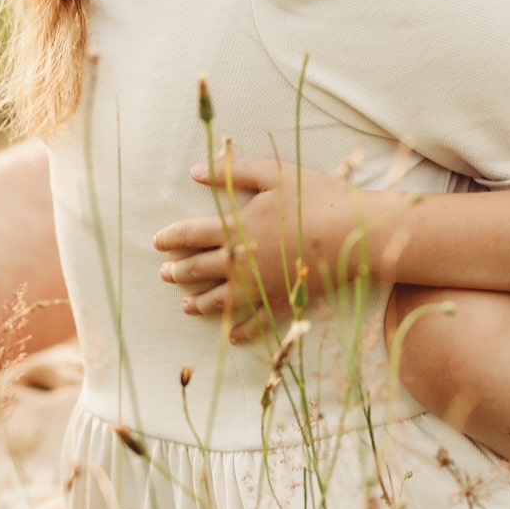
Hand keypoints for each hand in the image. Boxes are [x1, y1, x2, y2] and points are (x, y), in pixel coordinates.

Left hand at [152, 158, 383, 342]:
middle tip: (165, 274)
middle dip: (179, 271)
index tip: (157, 242)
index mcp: (236, 227)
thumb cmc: (315, 197)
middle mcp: (241, 260)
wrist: (352, 232)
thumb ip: (233, 171)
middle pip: (200, 268)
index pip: (192, 234)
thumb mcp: (274, 173)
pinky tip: (232, 337)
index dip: (172, 238)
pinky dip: (242, 332)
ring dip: (200, 302)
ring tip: (186, 306)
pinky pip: (256, 323)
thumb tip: (195, 171)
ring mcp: (259, 285)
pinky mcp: (281, 301)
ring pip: (220, 299)